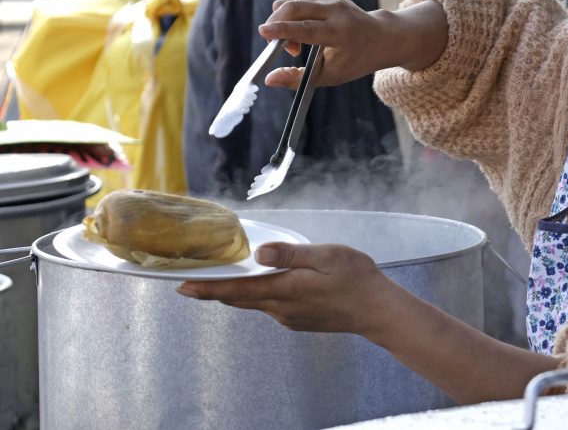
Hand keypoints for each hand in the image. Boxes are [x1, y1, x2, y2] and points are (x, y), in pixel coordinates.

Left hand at [177, 242, 389, 334]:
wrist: (377, 310)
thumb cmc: (356, 279)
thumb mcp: (326, 256)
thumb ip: (291, 254)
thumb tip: (259, 253)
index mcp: (285, 290)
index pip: (237, 289)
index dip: (208, 288)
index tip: (182, 286)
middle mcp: (282, 308)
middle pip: (240, 299)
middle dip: (214, 290)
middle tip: (189, 283)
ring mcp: (289, 317)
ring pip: (255, 302)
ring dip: (236, 292)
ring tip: (221, 280)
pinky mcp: (299, 320)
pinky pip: (270, 306)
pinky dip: (258, 295)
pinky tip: (262, 285)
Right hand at [257, 0, 447, 90]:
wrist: (380, 37)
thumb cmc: (354, 60)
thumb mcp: (330, 76)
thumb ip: (298, 79)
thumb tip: (269, 79)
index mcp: (340, 33)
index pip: (306, 28)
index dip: (283, 30)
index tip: (263, 31)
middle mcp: (337, 10)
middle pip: (294, 7)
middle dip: (276, 24)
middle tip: (280, 46)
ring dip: (282, 20)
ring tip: (297, 42)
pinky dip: (290, 12)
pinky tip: (302, 27)